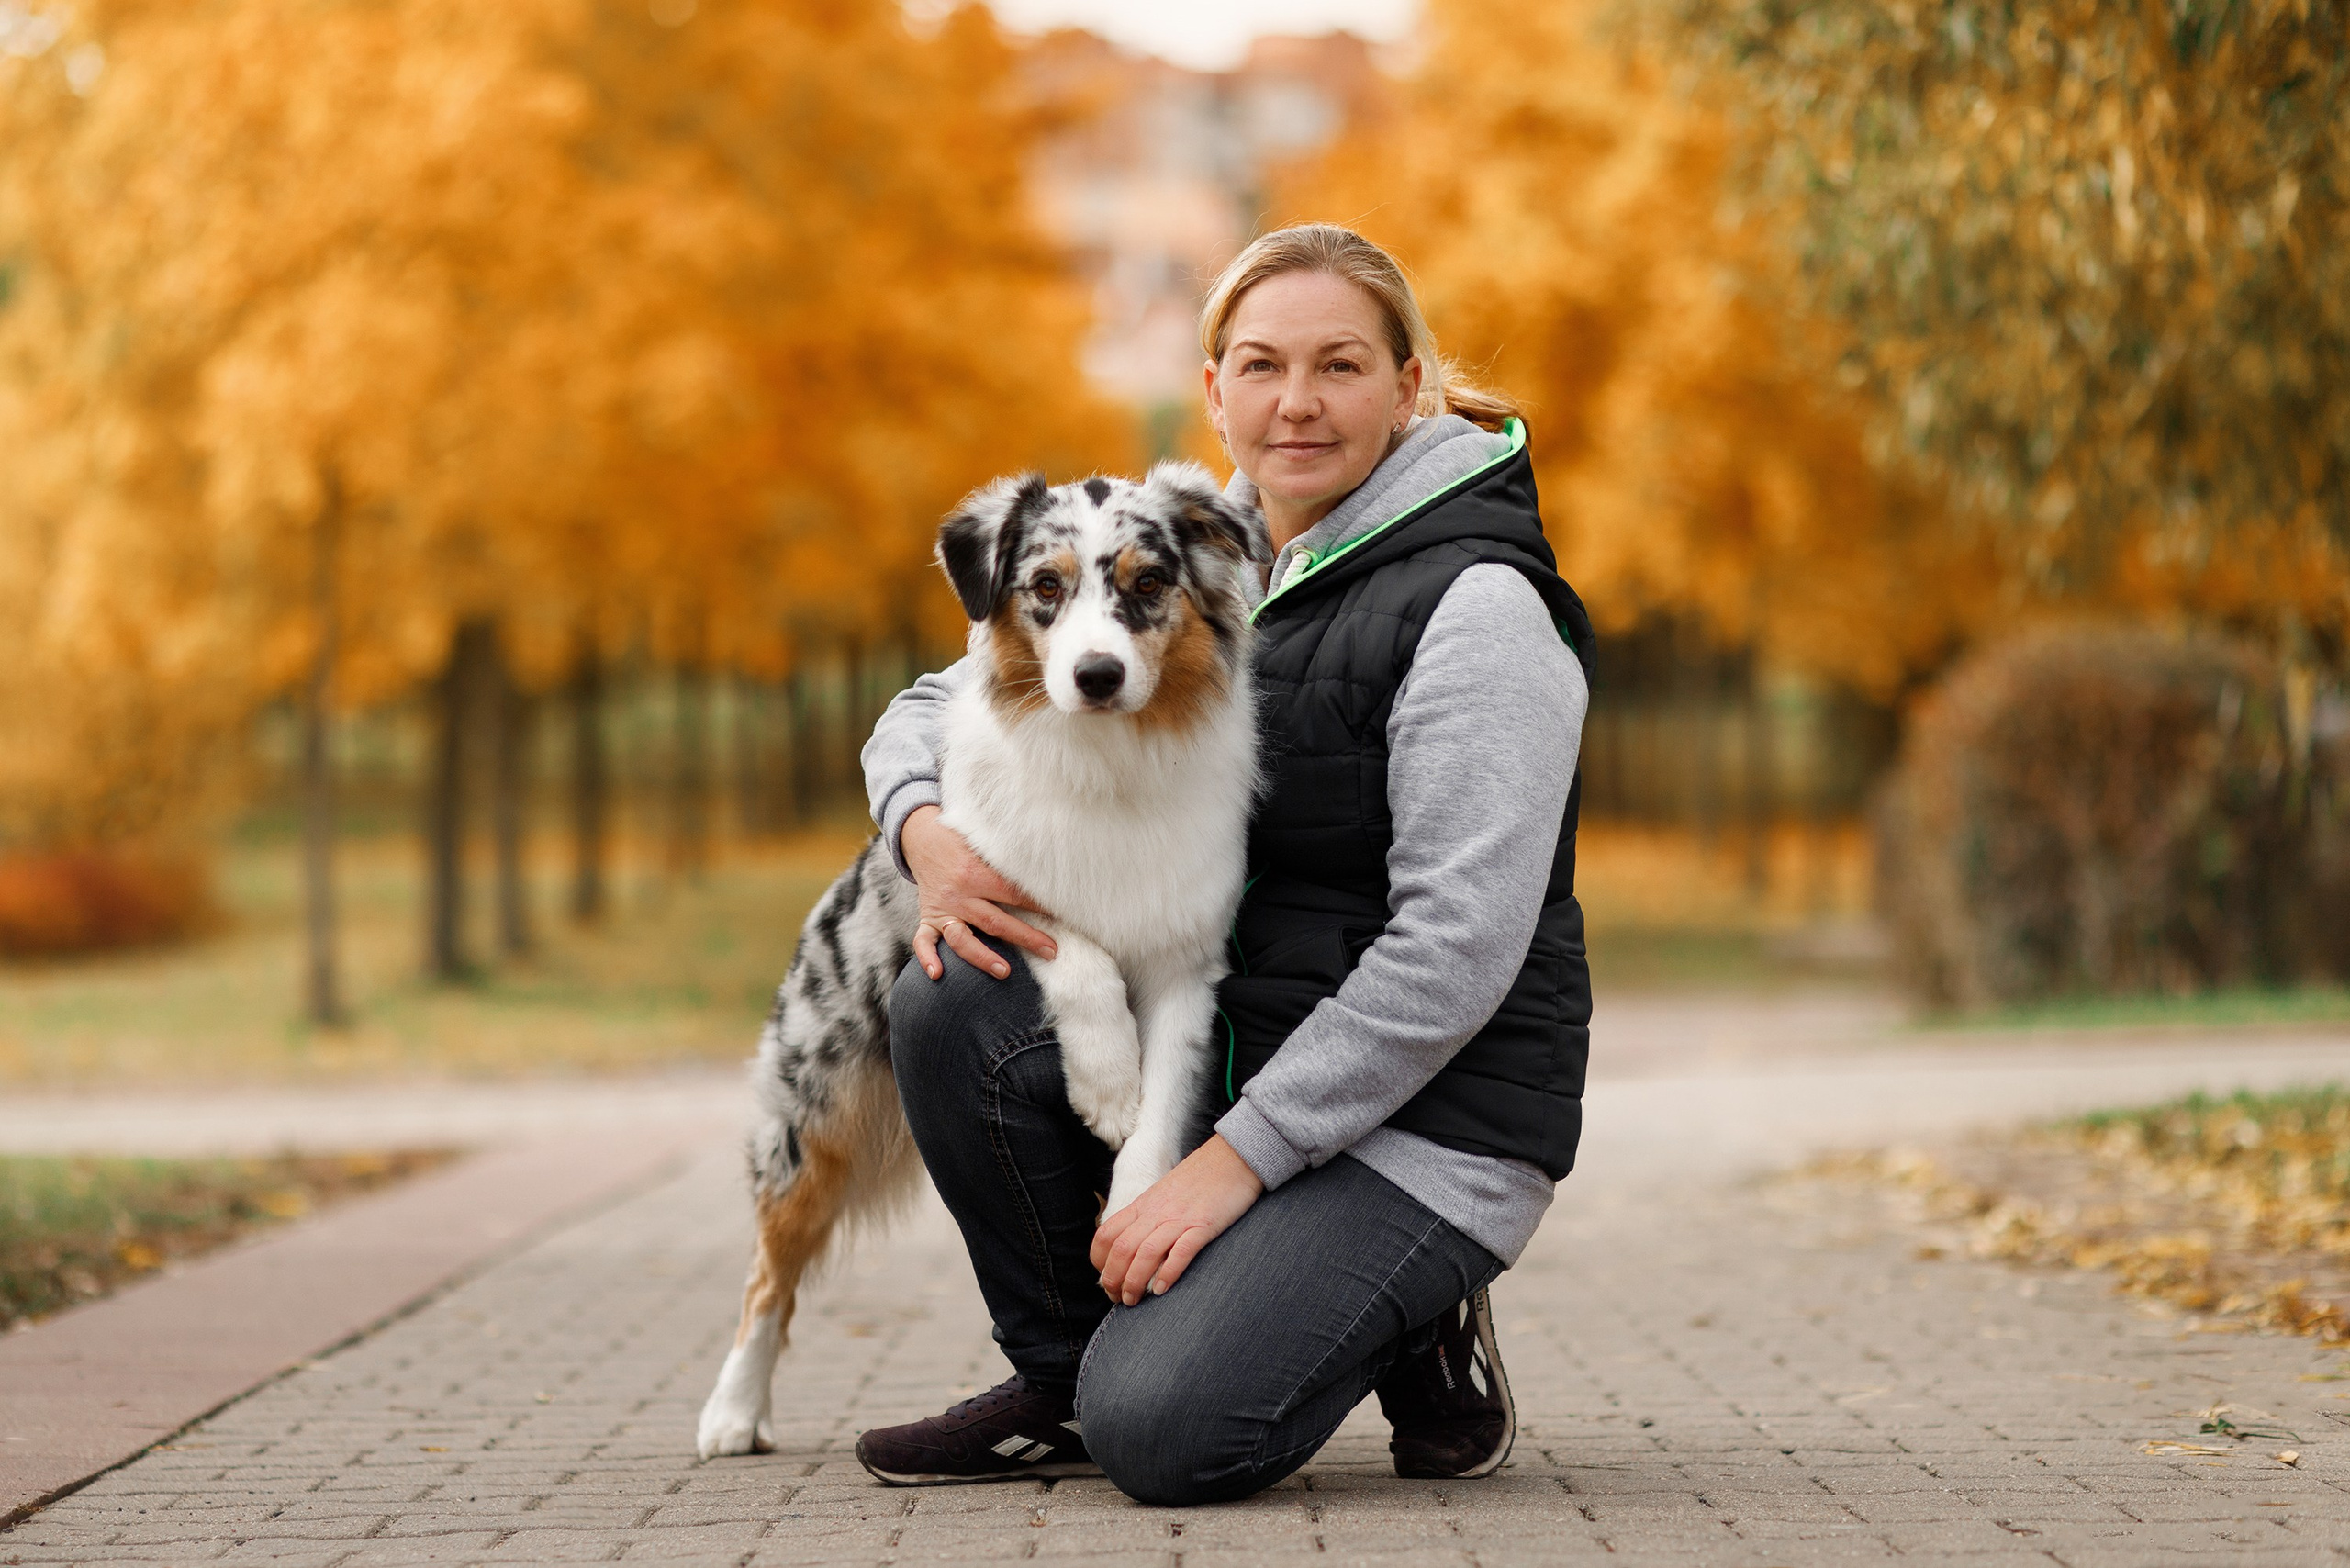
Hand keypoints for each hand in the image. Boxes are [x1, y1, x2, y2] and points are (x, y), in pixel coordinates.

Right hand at [902, 805, 1056, 980]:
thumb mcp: (984, 845)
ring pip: (962, 939)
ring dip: (983, 957)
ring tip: (1006, 972)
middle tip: (1051, 952)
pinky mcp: (928, 918)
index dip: (1040, 906)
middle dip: (1026, 938)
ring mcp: (942, 909)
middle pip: (995, 922)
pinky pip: (923, 941)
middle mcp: (958, 895)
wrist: (923, 839)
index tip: (1063, 915)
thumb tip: (1047, 871)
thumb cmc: (963, 843)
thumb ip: (1008, 861)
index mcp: (975, 874)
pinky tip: (937, 974)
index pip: (1013, 894)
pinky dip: (927, 958)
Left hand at [1089, 1135, 1263, 1304]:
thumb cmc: (1200, 1180)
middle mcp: (1156, 1212)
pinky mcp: (1203, 1225)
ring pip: (1145, 1253)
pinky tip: (1161, 1289)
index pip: (1106, 1234)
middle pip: (1121, 1248)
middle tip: (1117, 1299)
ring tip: (1133, 1301)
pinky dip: (1168, 1273)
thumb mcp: (1164, 1195)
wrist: (1233, 1157)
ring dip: (1134, 1282)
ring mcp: (1179, 1218)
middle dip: (1112, 1279)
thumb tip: (1133, 1247)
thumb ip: (1148, 1217)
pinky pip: (1180, 1251)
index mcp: (1143, 1204)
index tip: (1105, 1279)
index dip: (1099, 1261)